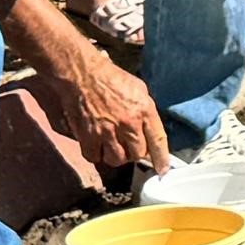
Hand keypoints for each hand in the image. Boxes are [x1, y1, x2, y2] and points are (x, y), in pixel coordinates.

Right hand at [36, 42, 169, 177]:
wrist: (82, 74)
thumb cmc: (110, 79)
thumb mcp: (138, 89)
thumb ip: (146, 112)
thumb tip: (150, 132)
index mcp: (144, 110)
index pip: (158, 140)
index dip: (161, 158)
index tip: (162, 170)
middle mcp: (128, 123)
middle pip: (137, 154)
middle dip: (134, 152)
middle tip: (128, 144)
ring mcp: (107, 131)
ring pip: (117, 159)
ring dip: (116, 155)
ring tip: (112, 144)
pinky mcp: (88, 136)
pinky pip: (95, 157)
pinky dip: (96, 154)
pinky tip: (96, 144)